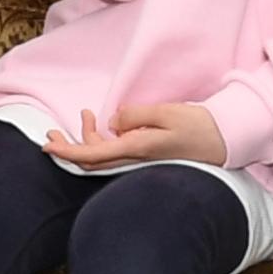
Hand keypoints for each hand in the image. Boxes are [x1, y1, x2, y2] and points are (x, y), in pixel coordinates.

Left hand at [41, 102, 227, 168]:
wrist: (225, 139)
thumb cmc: (198, 125)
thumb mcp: (167, 113)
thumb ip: (136, 116)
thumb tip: (113, 121)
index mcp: (137, 149)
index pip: (92, 155)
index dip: (67, 151)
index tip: (47, 145)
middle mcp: (134, 159)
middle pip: (92, 160)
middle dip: (68, 148)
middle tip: (49, 133)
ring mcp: (140, 160)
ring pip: (104, 155)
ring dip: (88, 138)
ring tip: (86, 113)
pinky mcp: (146, 155)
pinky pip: (116, 151)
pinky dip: (104, 138)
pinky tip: (104, 122)